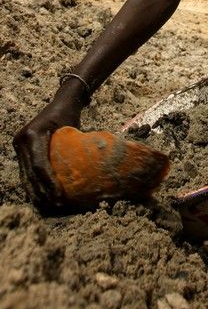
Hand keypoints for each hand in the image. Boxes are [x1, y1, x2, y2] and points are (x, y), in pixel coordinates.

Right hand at [13, 92, 82, 212]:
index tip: (59, 196)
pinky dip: (34, 184)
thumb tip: (87, 175)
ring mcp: (19, 144)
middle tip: (56, 205)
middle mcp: (22, 139)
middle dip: (43, 192)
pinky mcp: (20, 149)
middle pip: (30, 173)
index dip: (48, 183)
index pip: (39, 164)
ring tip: (50, 205)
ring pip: (26, 175)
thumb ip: (73, 149)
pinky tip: (43, 196)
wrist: (61, 102)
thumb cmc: (70, 115)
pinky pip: (25, 171)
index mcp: (33, 134)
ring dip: (37, 192)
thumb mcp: (71, 130)